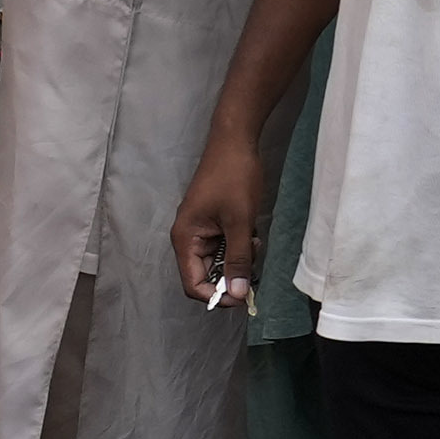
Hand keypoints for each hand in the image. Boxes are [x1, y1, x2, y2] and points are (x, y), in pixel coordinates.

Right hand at [168, 135, 262, 312]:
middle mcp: (189, 238)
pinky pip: (224, 247)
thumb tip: (239, 294)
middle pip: (205, 276)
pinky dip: (239, 247)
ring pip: (218, 262)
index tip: (242, 297)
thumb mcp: (240, 221)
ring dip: (238, 260)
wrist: (235, 141)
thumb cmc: (233, 176)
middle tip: (253, 265)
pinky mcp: (214, 224)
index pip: (193, 284)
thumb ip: (238, 259)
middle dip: (231, 276)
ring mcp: (201, 230)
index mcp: (185, 238)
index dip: (216, 297)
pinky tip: (251, 233)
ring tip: (253, 241)